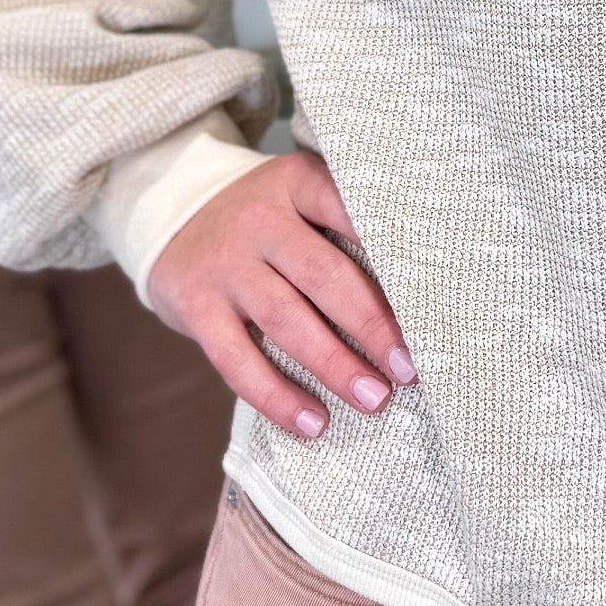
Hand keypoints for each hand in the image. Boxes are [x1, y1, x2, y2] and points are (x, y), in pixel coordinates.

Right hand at [146, 152, 414, 440]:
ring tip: (374, 399)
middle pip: (324, 275)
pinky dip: (277, 397)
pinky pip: (237, 360)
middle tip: (410, 368)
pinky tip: (312, 422)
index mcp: (297, 183)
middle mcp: (260, 220)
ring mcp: (224, 264)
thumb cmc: (267, 220)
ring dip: (334, 366)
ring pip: (286, 320)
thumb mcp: (300, 198)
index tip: (431, 299)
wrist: (174, 217)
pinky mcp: (195, 306)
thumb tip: (422, 293)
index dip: (392, 254)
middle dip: (372, 326)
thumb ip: (347, 225)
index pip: (350, 211)